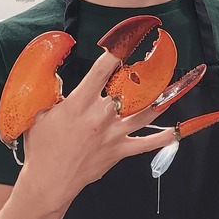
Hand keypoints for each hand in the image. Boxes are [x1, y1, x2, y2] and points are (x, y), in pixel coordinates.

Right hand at [21, 47, 175, 204]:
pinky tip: (177, 130)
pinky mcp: (119, 150)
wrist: (48, 181)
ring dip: (163, 98)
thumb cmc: (42, 147)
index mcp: (79, 102)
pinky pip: (147, 143)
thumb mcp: (40, 112)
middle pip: (129, 88)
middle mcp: (100, 116)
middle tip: (157, 58)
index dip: (118, 50)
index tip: (129, 37)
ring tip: (177, 84)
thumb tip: (56, 74)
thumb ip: (53, 92)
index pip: (103, 69)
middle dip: (144, 71)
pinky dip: (164, 137)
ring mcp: (113, 133)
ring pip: (145, 112)